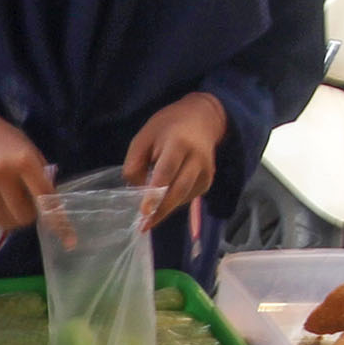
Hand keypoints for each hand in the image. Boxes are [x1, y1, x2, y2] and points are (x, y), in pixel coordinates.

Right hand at [0, 106, 57, 254]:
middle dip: (29, 216)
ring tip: (8, 202)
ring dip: (11, 218)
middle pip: (23, 216)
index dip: (58, 220)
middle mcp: (1, 173)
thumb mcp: (30, 152)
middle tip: (26, 205)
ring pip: (5, 222)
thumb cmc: (7, 144)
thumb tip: (52, 212)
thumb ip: (41, 179)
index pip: (45, 198)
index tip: (69, 240)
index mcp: (24, 160)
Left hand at [123, 92, 227, 227]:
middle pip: (179, 190)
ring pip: (184, 197)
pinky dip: (174, 203)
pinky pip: (188, 197)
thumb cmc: (167, 127)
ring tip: (148, 221)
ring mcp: (206, 172)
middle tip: (144, 225)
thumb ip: (135, 162)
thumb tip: (136, 190)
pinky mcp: (208, 181)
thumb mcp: (144, 136)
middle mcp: (197, 159)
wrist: (202, 119)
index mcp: (178, 143)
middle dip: (160, 210)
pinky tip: (162, 204)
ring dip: (165, 210)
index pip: (166, 171)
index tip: (144, 210)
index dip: (155, 192)